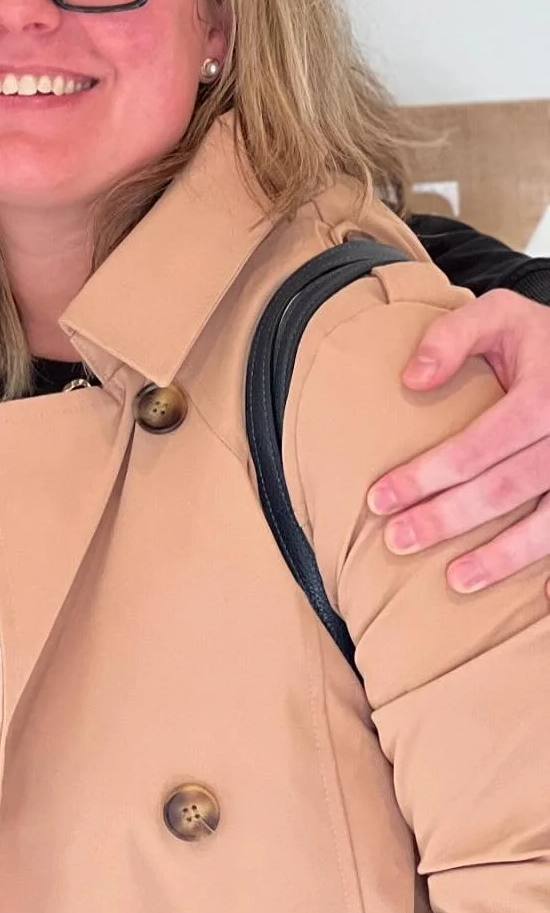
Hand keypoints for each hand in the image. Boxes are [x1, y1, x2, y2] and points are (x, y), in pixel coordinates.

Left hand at [366, 290, 549, 594]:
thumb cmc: (541, 337)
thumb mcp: (500, 314)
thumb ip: (452, 336)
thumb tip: (410, 380)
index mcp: (543, 397)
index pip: (478, 446)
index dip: (428, 475)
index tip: (379, 497)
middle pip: (505, 490)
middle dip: (447, 519)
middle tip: (397, 540)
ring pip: (548, 524)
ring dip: (501, 557)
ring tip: (455, 579)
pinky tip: (536, 598)